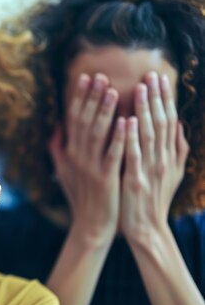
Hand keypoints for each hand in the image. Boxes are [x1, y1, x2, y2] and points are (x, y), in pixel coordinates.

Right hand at [50, 73, 125, 245]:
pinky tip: (126, 121)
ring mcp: (90, 168)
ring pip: (97, 134)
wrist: (90, 225)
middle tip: (99, 76)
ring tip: (112, 91)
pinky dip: (118, 138)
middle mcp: (77, 157)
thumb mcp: (64, 171)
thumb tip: (56, 126)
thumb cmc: (80, 197)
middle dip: (91, 98)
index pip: (73, 119)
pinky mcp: (105, 179)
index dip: (79, 98)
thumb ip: (58, 148)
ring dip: (104, 111)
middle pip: (84, 122)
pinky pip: (112, 154)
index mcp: (69, 153)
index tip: (86, 77)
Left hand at [120, 73, 188, 240]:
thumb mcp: (172, 173)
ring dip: (145, 110)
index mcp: (168, 156)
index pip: (168, 121)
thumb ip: (176, 148)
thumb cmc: (154, 199)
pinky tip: (127, 120)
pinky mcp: (135, 180)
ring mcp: (149, 170)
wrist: (146, 229)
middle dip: (157, 98)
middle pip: (160, 123)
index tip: (160, 78)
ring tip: (141, 89)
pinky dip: (130, 137)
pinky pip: (133, 155)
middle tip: (151, 75)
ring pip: (148, 135)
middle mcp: (161, 160)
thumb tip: (178, 124)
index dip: (165, 99)